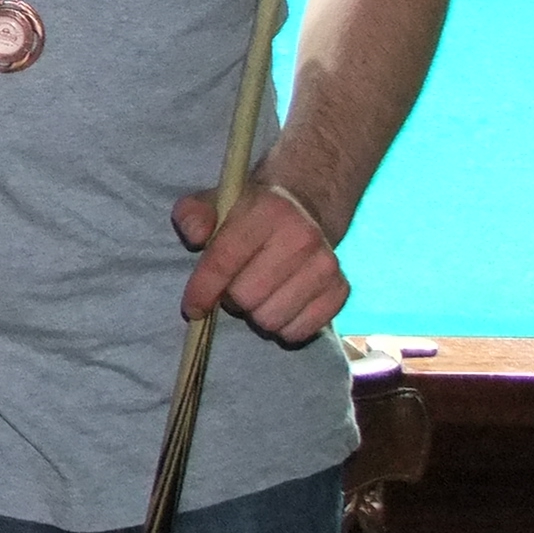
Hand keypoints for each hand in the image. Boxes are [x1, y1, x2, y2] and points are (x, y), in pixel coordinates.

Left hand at [174, 183, 345, 344]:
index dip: (203, 290)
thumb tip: (195, 237)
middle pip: (246, 297)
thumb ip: (193, 214)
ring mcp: (326, 265)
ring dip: (255, 314)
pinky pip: (299, 331)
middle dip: (230, 299)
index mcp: (267, 211)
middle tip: (233, 287)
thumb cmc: (251, 210)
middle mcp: (301, 237)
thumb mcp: (215, 200)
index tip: (192, 308)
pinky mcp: (341, 289)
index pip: (225, 261)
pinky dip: (282, 327)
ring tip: (256, 295)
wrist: (305, 205)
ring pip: (271, 319)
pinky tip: (279, 306)